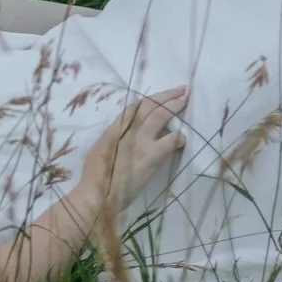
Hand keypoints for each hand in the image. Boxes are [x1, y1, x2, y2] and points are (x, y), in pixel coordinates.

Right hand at [78, 86, 186, 210]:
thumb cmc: (96, 174)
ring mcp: (140, 141)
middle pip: (150, 106)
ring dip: (175, 108)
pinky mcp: (151, 156)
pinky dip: (178, 137)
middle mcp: (128, 129)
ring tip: (185, 102)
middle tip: (181, 90)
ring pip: (161, 116)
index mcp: (115, 127)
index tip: (162, 93)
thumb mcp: (102, 148)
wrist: (99, 192)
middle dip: (167, 96)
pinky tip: (184, 137)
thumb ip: (115, 138)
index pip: (135, 106)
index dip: (151, 98)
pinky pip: (169, 141)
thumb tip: (125, 134)